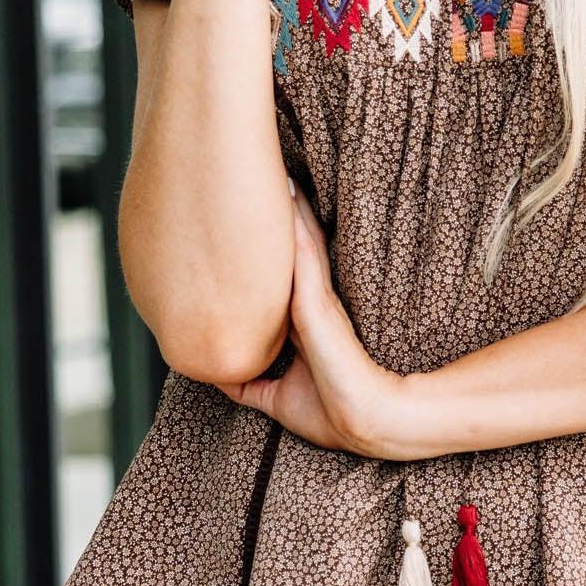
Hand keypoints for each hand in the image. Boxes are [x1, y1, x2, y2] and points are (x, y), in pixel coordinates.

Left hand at [224, 194, 416, 459]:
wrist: (367, 421)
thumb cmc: (332, 413)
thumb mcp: (275, 398)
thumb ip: (250, 384)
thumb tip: (218, 377)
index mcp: (299, 321)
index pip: (272, 276)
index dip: (257, 249)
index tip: (237, 220)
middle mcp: (307, 300)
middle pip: (284, 246)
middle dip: (270, 212)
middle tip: (256, 169)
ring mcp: (313, 295)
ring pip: (294, 239)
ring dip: (285, 204)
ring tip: (270, 164)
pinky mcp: (316, 298)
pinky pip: (300, 250)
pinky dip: (292, 221)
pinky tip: (283, 186)